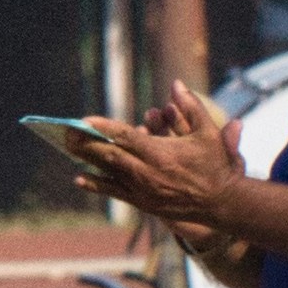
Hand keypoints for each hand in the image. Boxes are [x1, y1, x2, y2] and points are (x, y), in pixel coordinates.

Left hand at [72, 85, 246, 235]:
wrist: (221, 203)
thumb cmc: (215, 166)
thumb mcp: (208, 133)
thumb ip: (191, 107)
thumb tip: (176, 84)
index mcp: (161, 154)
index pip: (125, 137)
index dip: (103, 128)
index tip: (85, 120)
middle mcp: (148, 173)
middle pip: (109, 155)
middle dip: (86, 143)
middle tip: (66, 132)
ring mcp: (143, 190)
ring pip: (108, 173)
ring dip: (87, 160)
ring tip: (68, 147)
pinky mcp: (143, 203)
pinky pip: (115, 192)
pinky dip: (96, 185)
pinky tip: (80, 178)